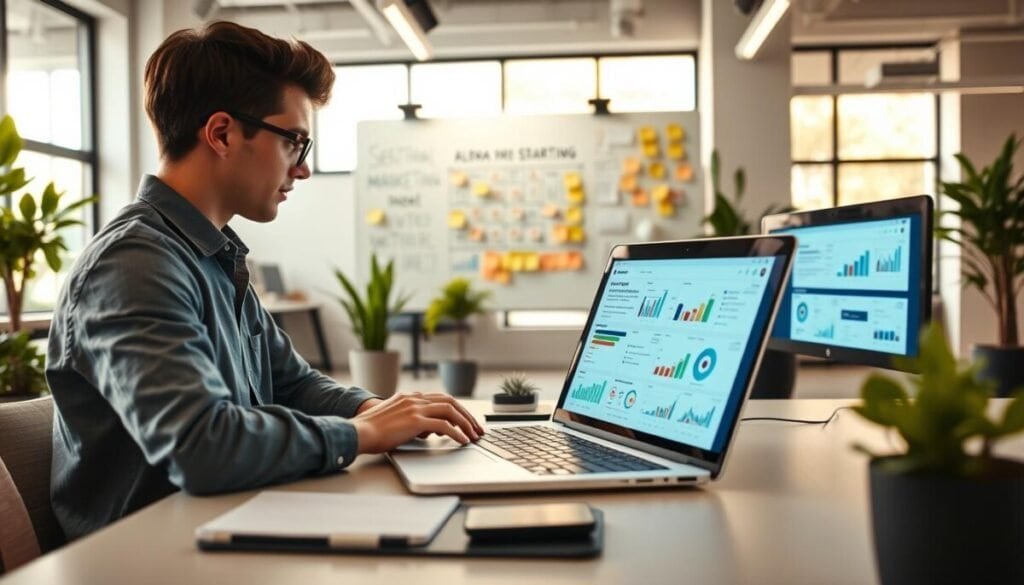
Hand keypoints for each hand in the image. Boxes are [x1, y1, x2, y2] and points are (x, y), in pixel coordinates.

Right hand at [351, 392, 484, 453]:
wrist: (359, 432)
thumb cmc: (374, 431)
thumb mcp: (396, 420)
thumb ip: (413, 422)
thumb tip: (429, 431)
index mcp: (410, 397)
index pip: (441, 398)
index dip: (458, 409)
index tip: (467, 421)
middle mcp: (414, 399)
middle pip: (450, 402)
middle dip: (467, 416)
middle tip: (477, 429)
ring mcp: (415, 408)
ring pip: (450, 412)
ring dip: (465, 424)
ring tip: (473, 437)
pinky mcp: (415, 421)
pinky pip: (444, 426)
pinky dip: (456, 433)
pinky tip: (462, 441)